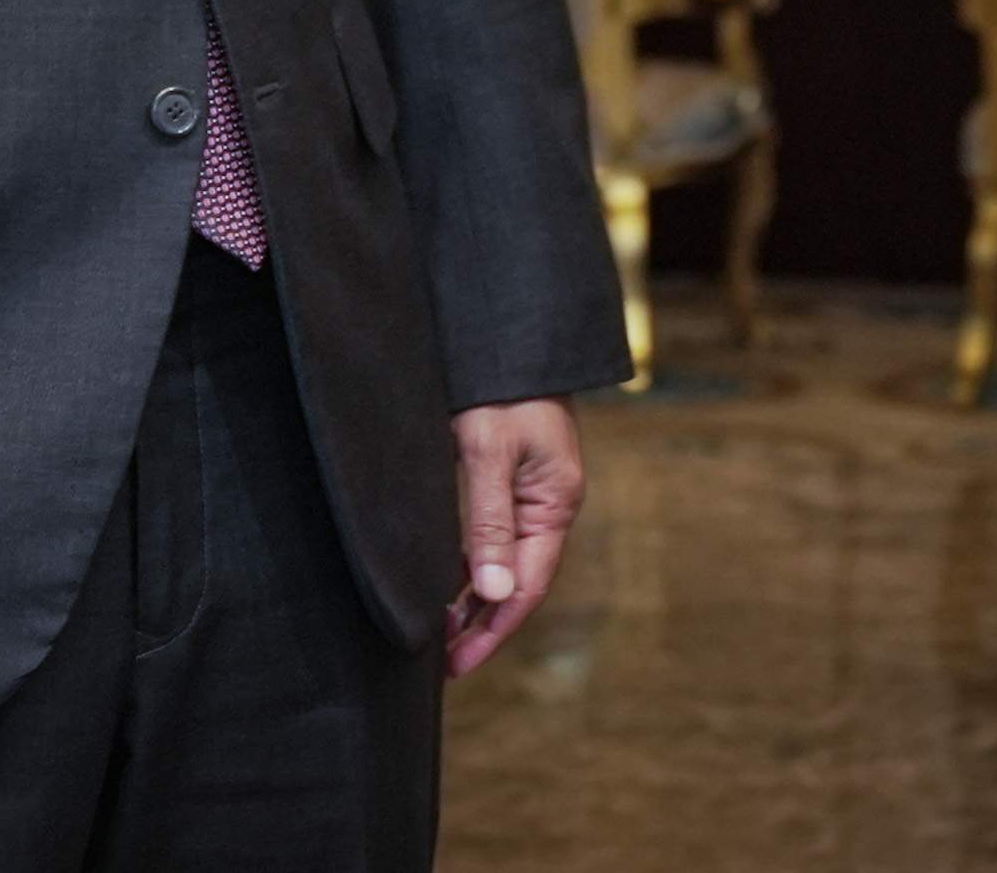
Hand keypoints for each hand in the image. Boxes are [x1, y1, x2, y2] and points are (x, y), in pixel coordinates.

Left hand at [442, 397, 586, 675]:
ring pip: (508, 560)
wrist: (507, 335)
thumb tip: (491, 593)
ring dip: (478, 597)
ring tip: (441, 631)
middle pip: (522, 580)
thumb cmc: (499, 388)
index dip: (494, 628)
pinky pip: (498, 535)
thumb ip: (489, 524)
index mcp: (556, 501)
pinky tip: (449, 582)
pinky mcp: (516, 477)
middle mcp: (551, 502)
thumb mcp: (488, 453)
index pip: (528, 584)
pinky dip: (474, 564)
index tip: (458, 662)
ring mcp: (535, 490)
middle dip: (485, 622)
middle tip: (444, 661)